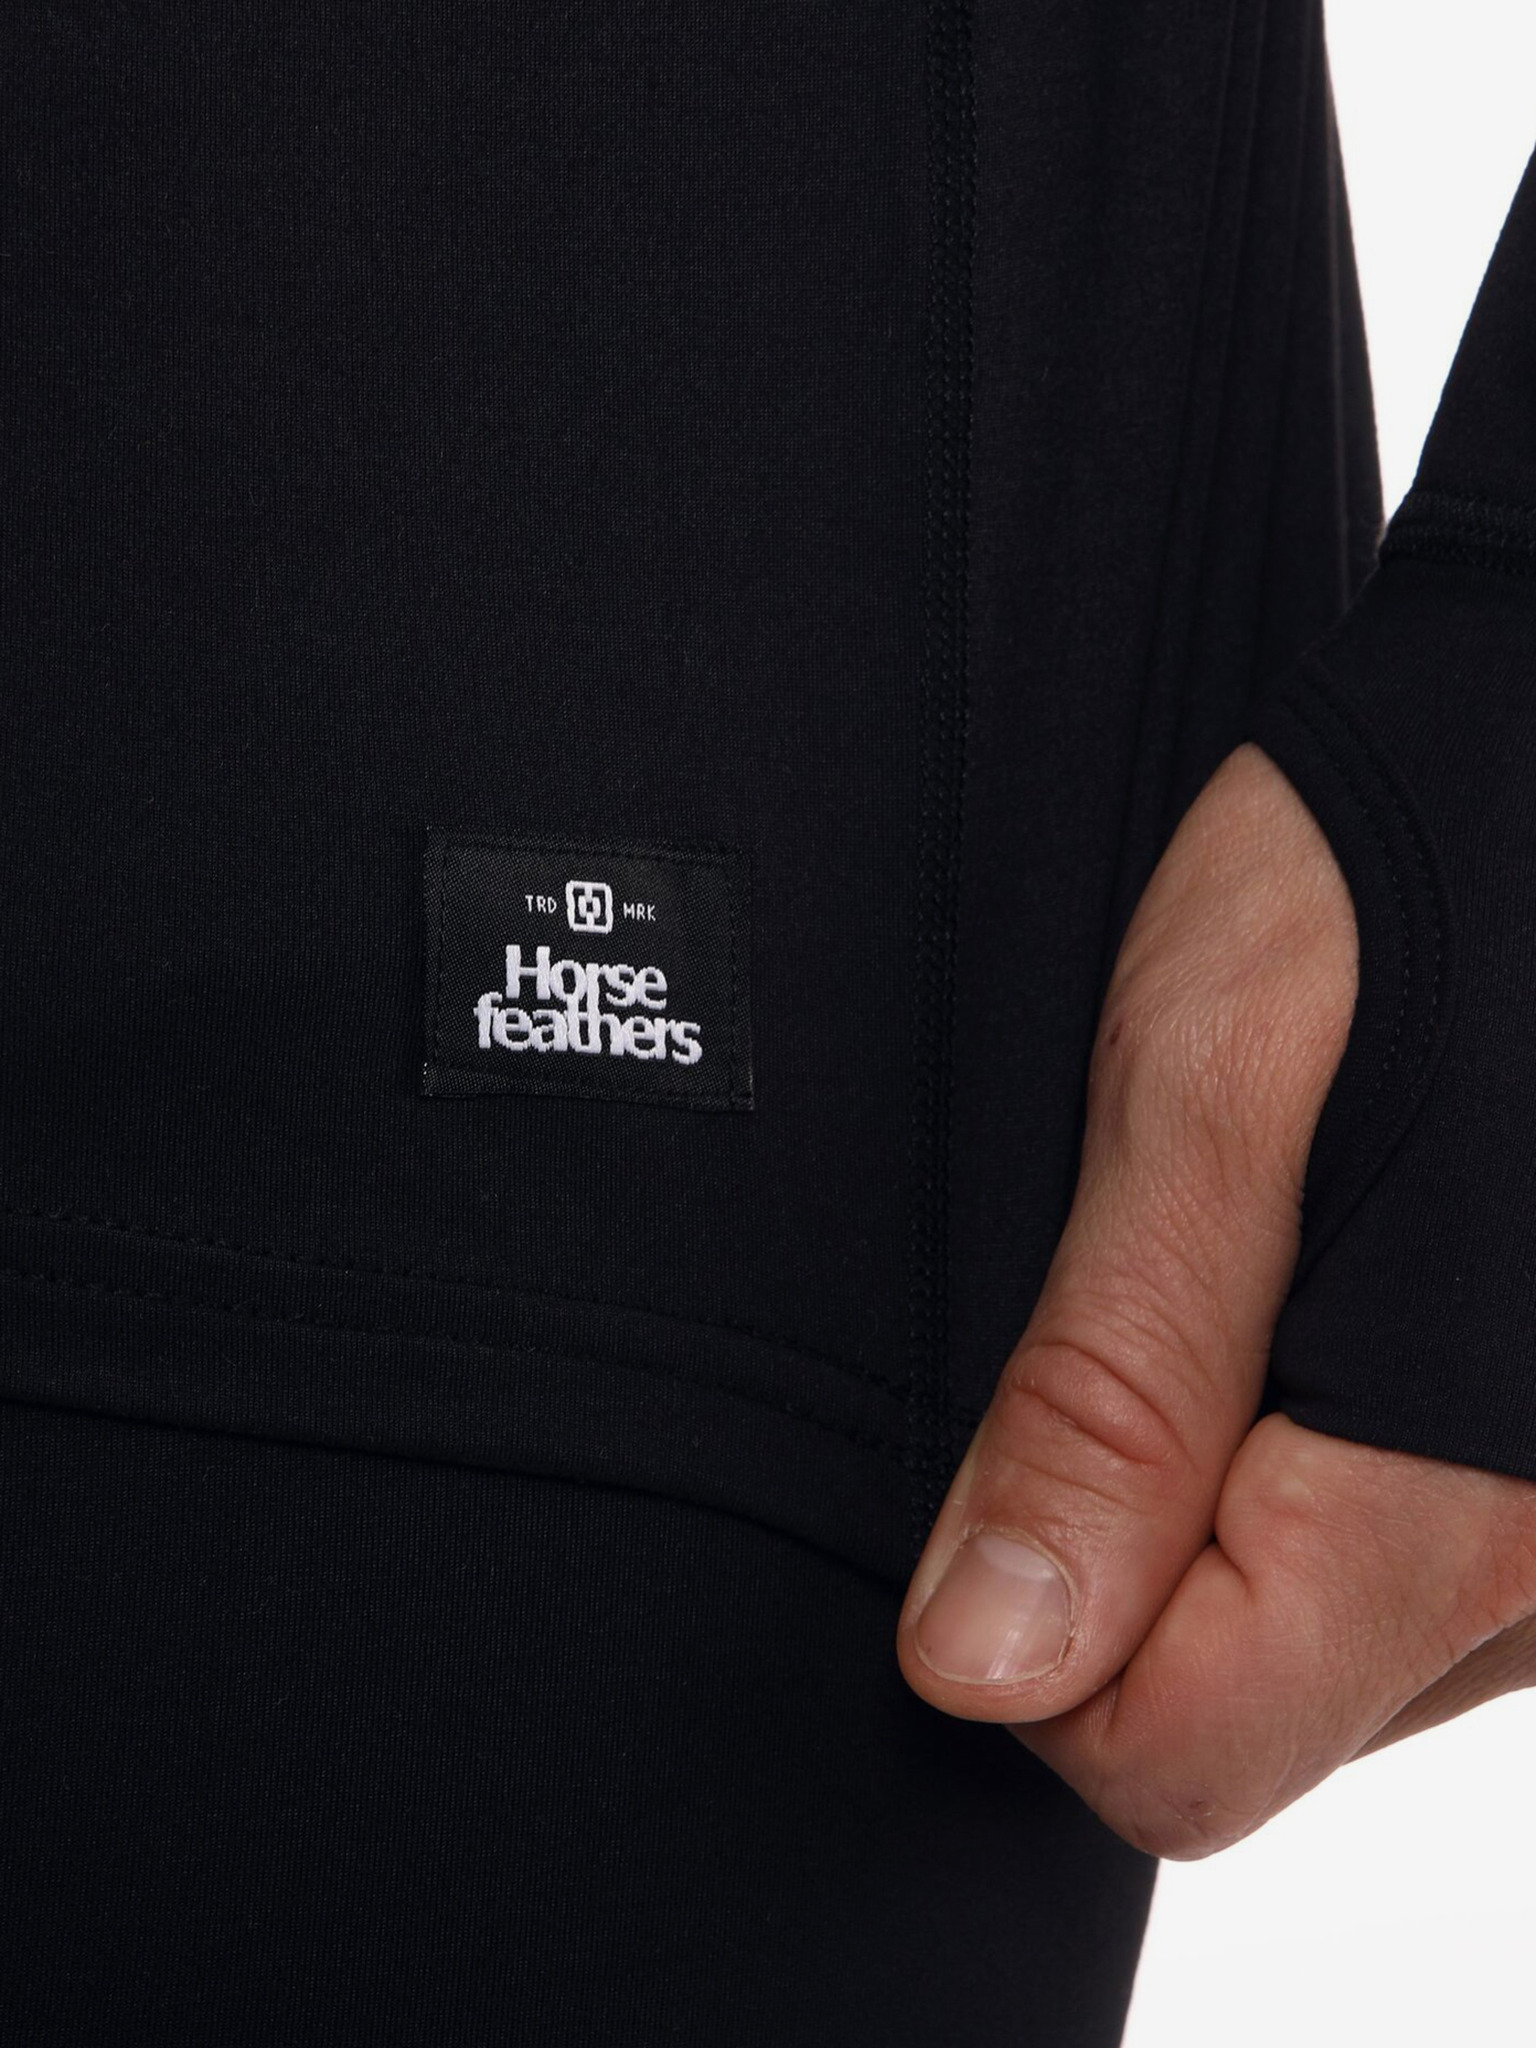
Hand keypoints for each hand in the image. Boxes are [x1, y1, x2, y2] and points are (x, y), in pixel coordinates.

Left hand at [896, 742, 1535, 1858]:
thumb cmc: (1409, 869)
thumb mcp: (1203, 1092)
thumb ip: (1110, 1395)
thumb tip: (984, 1661)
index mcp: (1461, 1489)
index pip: (1181, 1754)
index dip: (1036, 1642)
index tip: (1009, 1463)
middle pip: (1257, 1711)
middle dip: (1139, 1556)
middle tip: (1149, 1309)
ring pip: (1337, 1650)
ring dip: (1238, 1504)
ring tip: (1250, 1272)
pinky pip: (1422, 1570)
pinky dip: (1333, 1469)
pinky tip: (1330, 1299)